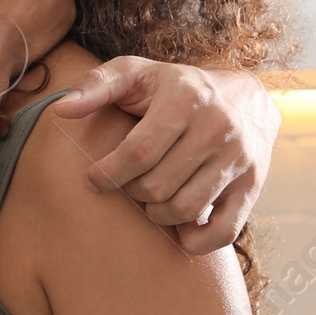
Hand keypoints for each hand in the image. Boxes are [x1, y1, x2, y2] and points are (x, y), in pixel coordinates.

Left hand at [54, 58, 279, 254]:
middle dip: (132, 192)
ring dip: (157, 214)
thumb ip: (96, 85)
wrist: (247, 96)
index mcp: (185, 99)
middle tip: (129, 183)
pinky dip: (196, 241)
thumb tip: (61, 109)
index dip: (109, 174)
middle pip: (157, 186)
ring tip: (152, 197)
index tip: (93, 180)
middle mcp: (218, 128)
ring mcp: (239, 159)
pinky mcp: (254, 185)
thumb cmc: (177, 87)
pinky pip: (224, 231)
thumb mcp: (138, 73)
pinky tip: (180, 228)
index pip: (138, 153)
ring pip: (185, 210)